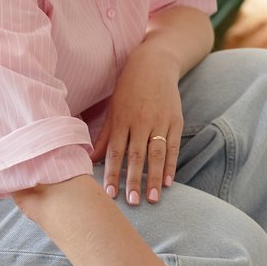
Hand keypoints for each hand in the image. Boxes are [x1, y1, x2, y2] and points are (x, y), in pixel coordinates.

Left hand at [91, 45, 182, 205]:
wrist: (155, 63)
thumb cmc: (128, 88)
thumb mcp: (113, 108)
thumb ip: (105, 135)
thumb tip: (90, 159)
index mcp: (122, 119)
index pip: (115, 150)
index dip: (112, 172)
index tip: (110, 193)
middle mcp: (141, 121)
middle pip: (137, 155)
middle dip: (134, 180)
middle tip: (133, 202)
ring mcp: (160, 121)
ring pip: (157, 153)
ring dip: (154, 177)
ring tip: (152, 198)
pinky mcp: (175, 121)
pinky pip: (173, 147)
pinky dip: (171, 165)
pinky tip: (168, 182)